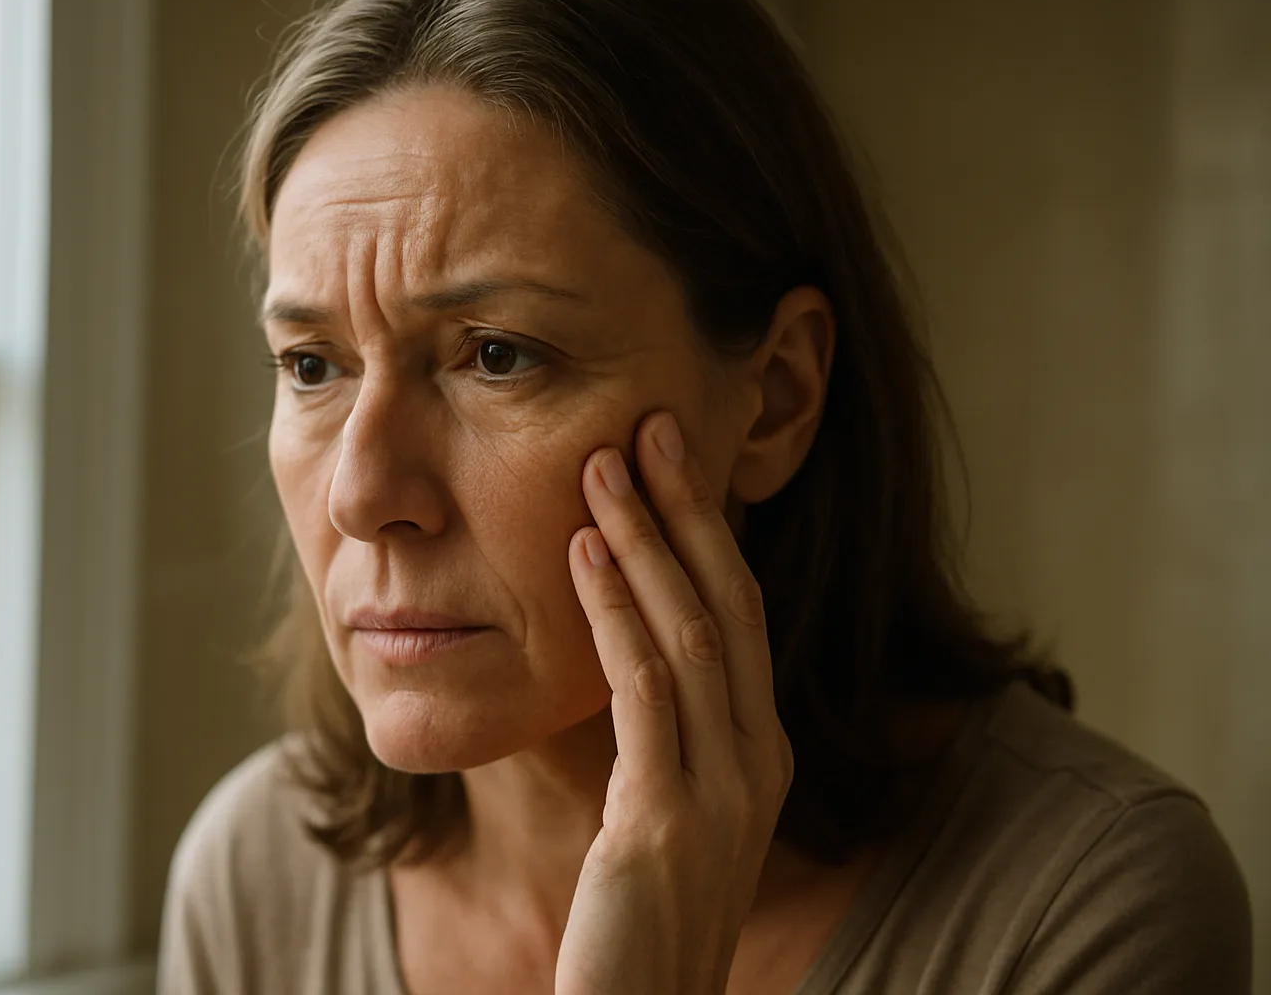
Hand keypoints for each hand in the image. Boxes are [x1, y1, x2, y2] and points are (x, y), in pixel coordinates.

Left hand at [556, 412, 792, 994]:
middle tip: (650, 425)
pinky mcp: (664, 819)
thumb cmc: (637, 917)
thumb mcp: (665, 810)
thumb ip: (662, 737)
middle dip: (688, 510)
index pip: (741, 616)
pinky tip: (581, 556)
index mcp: (760, 751)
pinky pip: (645, 690)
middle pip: (731, 605)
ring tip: (605, 467)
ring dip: (646, 542)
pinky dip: (614, 613)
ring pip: (692, 633)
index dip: (708, 532)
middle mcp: (757, 761)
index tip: (671, 459)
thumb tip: (627, 653)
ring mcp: (722, 791)